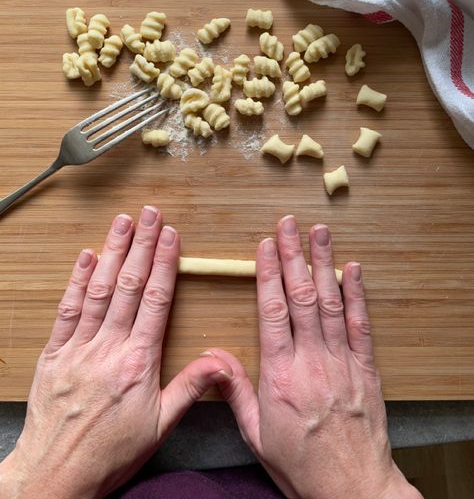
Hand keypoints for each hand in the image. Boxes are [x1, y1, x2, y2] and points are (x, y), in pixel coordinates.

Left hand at [0, 207, 232, 498]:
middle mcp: (108, 347)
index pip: (155, 301)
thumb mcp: (160, 427)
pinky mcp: (54, 354)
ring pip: (98, 290)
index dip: (163, 264)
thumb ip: (190, 388)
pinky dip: (76, 281)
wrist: (55, 476)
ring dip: (111, 252)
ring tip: (122, 222)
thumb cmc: (110, 453)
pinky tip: (85, 256)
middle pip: (127, 286)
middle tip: (149, 213)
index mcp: (138, 363)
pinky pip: (67, 310)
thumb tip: (220, 362)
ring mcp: (78, 347)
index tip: (170, 236)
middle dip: (140, 245)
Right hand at [211, 216, 422, 498]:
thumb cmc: (300, 464)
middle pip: (300, 297)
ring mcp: (341, 361)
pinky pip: (360, 324)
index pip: (272, 311)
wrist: (350, 489)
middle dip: (293, 255)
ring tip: (319, 232)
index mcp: (279, 375)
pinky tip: (353, 269)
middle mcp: (311, 361)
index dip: (269, 273)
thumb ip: (235, 390)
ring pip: (330, 302)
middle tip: (289, 223)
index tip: (265, 245)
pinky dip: (356, 294)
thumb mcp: (256, 434)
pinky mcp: (366, 368)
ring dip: (324, 263)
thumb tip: (214, 356)